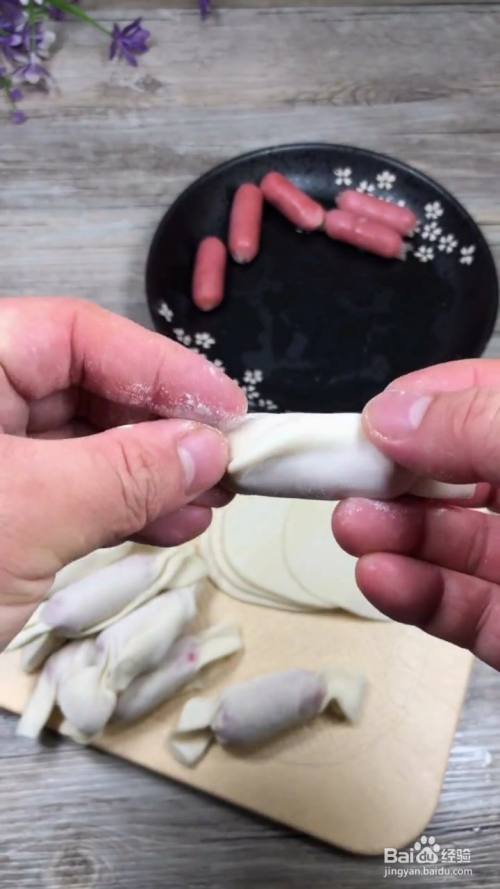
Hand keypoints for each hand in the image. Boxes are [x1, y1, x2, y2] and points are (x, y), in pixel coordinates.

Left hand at [0, 297, 245, 647]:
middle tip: (227, 455)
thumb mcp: (25, 513)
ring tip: (212, 497)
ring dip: (153, 473)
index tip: (223, 406)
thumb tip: (206, 446)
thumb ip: (124, 472)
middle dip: (160, 426)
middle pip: (83, 389)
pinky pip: (71, 494)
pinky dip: (123, 509)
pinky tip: (172, 522)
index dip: (156, 366)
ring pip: (83, 447)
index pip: (71, 336)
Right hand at [332, 359, 499, 669]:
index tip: (369, 418)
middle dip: (393, 475)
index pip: (481, 402)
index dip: (425, 402)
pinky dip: (413, 593)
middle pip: (451, 475)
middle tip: (340, 478)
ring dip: (392, 533)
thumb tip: (388, 415)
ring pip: (447, 543)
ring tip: (351, 527)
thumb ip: (478, 427)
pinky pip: (457, 608)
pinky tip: (378, 576)